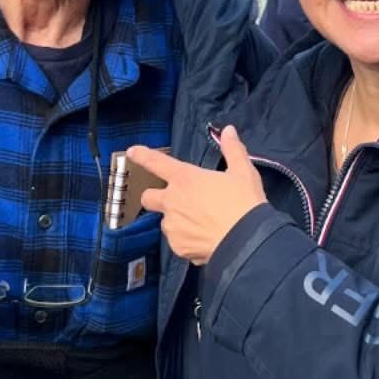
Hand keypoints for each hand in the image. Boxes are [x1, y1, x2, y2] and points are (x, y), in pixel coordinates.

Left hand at [127, 126, 266, 265]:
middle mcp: (172, 201)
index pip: (157, 162)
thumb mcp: (243, 172)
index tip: (132, 152)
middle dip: (155, 197)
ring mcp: (173, 226)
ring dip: (176, 221)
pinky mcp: (178, 247)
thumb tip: (228, 131)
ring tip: (200, 224)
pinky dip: (187, 240)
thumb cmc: (244, 203)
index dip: (142, 156)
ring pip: (165, 222)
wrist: (247, 241)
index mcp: (185, 178)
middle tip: (174, 200)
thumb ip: (233, 149)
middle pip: (148, 197)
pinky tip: (204, 239)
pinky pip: (177, 241)